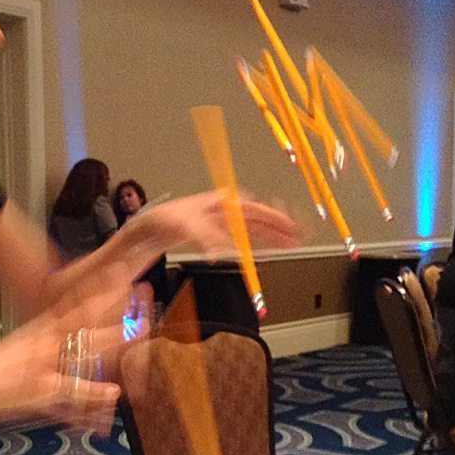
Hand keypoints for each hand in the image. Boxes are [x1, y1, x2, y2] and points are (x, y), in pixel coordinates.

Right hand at [0, 266, 131, 432]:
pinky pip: (70, 387)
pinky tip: (113, 390)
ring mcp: (43, 362)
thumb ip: (51, 337)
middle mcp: (45, 339)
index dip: (99, 287)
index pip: (75, 301)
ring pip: (83, 344)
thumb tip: (69, 332)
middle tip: (139, 284)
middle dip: (112, 300)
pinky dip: (92, 391)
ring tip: (140, 330)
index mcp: (42, 328)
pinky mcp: (40, 387)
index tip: (121, 271)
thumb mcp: (26, 348)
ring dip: (112, 337)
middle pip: (84, 314)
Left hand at [129, 191, 300, 261]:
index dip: (275, 217)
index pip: (255, 209)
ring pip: (256, 227)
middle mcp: (227, 209)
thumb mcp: (186, 226)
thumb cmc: (166, 218)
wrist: (153, 226)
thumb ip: (205, 238)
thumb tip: (220, 252)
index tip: (291, 224)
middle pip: (261, 217)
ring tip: (294, 242)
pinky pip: (246, 236)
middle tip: (302, 235)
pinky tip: (271, 248)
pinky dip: (259, 241)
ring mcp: (225, 221)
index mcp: (222, 202)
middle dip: (281, 226)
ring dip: (274, 235)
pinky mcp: (220, 232)